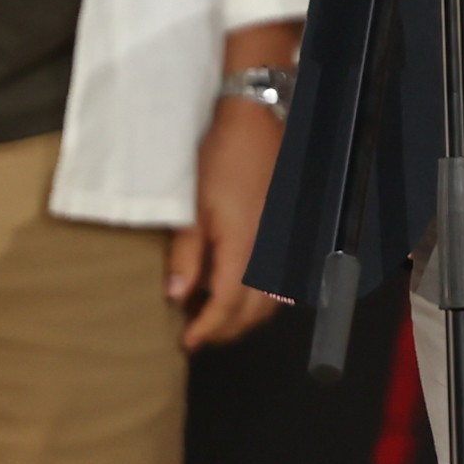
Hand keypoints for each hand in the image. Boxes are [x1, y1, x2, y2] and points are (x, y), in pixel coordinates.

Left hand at [172, 89, 286, 352]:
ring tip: (213, 313)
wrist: (254, 122)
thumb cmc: (222, 158)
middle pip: (252, 312)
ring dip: (243, 315)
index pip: (227, 307)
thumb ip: (186, 255)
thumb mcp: (192, 206)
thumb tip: (177, 295)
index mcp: (245, 248)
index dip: (207, 329)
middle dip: (225, 329)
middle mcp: (270, 252)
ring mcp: (281, 243)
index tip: (187, 342)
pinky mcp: (285, 233)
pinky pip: (278, 281)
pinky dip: (258, 296)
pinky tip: (238, 287)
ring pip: (269, 300)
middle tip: (197, 332)